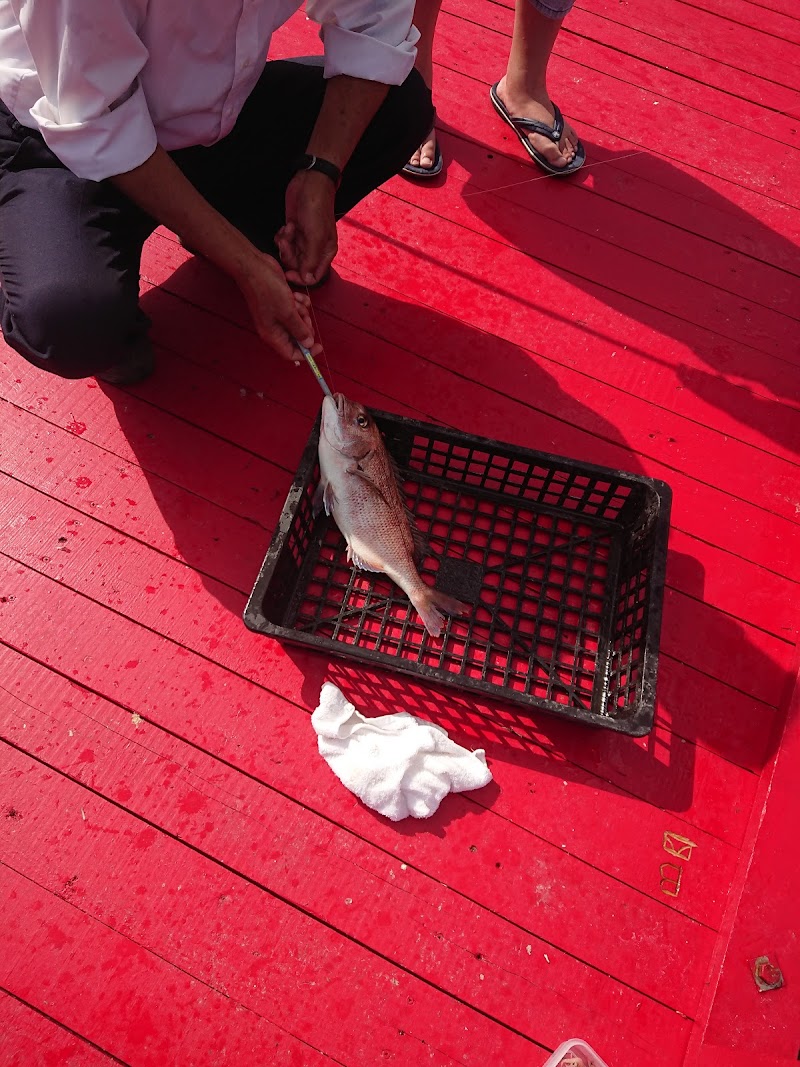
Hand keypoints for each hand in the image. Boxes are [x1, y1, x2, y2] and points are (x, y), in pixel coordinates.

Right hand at [235, 250, 322, 361]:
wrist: (255, 268)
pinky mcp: (283, 304)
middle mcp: (275, 328)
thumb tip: (308, 344)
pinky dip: (300, 302)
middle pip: (298, 337)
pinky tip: (294, 294)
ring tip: (294, 301)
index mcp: (273, 335)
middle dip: (305, 326)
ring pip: (300, 321)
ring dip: (302, 311)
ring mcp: (278, 315)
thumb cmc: (268, 291)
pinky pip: (298, 308)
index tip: (318, 346)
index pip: (291, 354)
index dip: (306, 353)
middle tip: (303, 316)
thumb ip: (299, 330)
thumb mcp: (288, 313)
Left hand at [276, 170, 337, 286]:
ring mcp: (303, 241)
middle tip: (287, 241)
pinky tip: (286, 226)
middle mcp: (315, 249)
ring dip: (284, 244)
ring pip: (289, 255)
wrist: (309, 183)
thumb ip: (311, 259)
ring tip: (288, 229)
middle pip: (298, 266)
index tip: (288, 273)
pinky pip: (283, 244)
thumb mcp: (315, 236)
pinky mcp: (293, 232)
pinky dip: (281, 237)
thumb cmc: (317, 207)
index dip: (300, 277)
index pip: (313, 276)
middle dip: (289, 255)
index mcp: (325, 253)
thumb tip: (307, 279)